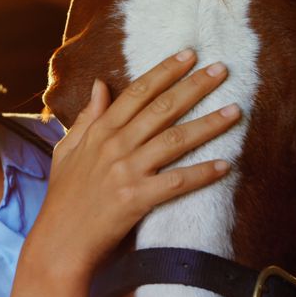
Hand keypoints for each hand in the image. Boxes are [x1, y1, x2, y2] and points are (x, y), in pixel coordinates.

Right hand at [30, 48, 239, 273]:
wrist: (60, 240)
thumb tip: (101, 84)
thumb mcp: (68, 150)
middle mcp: (114, 146)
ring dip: (208, 124)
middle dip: (194, 87)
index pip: (136, 93)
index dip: (164, 72)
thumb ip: (88, 117)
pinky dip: (202, 173)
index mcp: (99, 132)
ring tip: (235, 111)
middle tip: (221, 70)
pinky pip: (177, 182)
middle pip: (161, 109)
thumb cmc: (64, 197)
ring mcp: (126, 172)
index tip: (189, 55)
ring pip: (174, 140)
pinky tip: (225, 165)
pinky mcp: (137, 199)